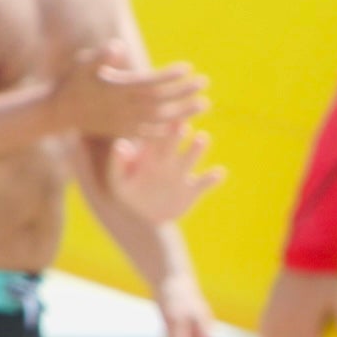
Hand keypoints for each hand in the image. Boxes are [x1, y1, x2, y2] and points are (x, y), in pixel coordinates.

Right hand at [58, 47, 203, 143]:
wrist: (60, 112)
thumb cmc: (72, 82)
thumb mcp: (83, 64)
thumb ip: (100, 56)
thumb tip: (118, 46)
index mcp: (118, 89)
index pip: (150, 82)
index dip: (170, 76)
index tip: (188, 67)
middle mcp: (125, 107)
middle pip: (161, 100)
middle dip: (184, 91)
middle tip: (205, 82)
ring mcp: (126, 122)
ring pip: (160, 118)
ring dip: (184, 112)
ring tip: (205, 104)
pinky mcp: (124, 132)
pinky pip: (149, 133)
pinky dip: (167, 130)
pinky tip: (184, 126)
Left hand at [105, 123, 222, 228]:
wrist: (144, 219)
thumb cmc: (129, 195)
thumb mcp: (118, 181)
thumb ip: (118, 163)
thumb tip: (120, 144)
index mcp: (148, 156)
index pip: (153, 136)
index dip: (156, 126)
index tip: (158, 118)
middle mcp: (167, 161)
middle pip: (173, 143)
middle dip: (178, 133)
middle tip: (182, 124)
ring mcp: (180, 174)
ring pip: (190, 158)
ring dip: (197, 148)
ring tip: (202, 138)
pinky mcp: (191, 190)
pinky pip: (204, 183)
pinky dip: (212, 178)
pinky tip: (219, 173)